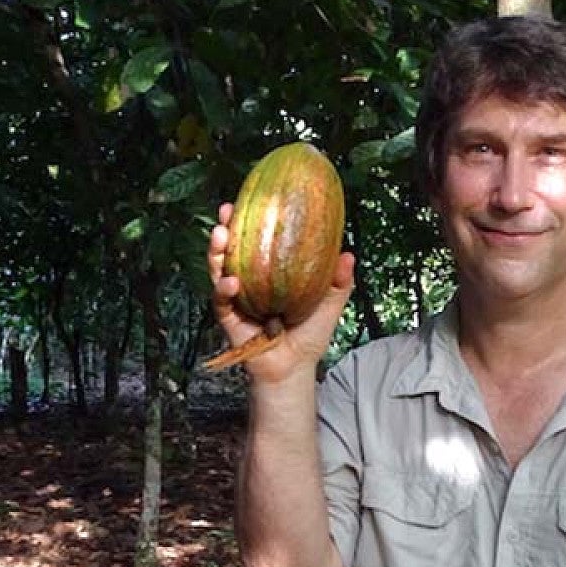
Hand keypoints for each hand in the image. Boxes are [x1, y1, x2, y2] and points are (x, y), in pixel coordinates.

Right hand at [208, 202, 354, 384]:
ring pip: (219, 270)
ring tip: (220, 235)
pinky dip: (224, 290)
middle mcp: (250, 282)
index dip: (251, 221)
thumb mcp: (331, 303)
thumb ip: (340, 281)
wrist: (296, 368)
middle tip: (226, 210)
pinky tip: (230, 281)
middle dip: (225, 228)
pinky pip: (222, 302)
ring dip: (217, 252)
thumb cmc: (311, 333)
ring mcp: (237, 299)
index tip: (251, 198)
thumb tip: (348, 254)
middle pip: (232, 250)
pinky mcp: (230, 320)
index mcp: (270, 273)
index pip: (257, 241)